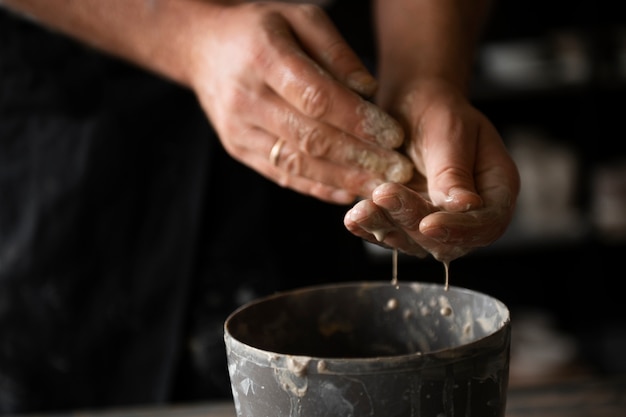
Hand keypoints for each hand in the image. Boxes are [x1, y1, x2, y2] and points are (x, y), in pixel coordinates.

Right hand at [189, 2, 412, 203]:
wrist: (203, 49)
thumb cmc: (259, 31)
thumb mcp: (298, 18)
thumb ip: (336, 50)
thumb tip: (368, 91)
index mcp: (263, 57)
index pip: (316, 97)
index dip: (358, 120)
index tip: (395, 135)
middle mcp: (246, 97)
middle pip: (310, 137)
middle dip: (360, 157)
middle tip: (398, 171)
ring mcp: (239, 129)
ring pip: (298, 163)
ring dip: (343, 179)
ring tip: (380, 188)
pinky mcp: (239, 149)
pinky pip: (283, 175)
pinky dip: (318, 187)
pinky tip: (347, 193)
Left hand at [344, 80, 519, 261]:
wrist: (409, 104)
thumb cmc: (437, 108)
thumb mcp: (450, 130)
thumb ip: (454, 170)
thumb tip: (465, 207)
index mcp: (495, 188)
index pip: (487, 224)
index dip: (459, 230)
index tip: (428, 223)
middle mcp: (468, 213)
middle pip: (447, 240)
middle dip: (412, 223)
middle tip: (385, 194)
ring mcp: (435, 221)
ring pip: (413, 242)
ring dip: (386, 228)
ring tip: (362, 209)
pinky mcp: (405, 222)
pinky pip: (390, 234)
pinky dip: (370, 228)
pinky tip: (354, 218)